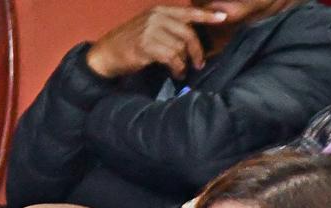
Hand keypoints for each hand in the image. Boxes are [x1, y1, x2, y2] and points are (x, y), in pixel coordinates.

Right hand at [86, 5, 228, 80]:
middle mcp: (156, 17)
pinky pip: (172, 58)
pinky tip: (175, 73)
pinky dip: (177, 68)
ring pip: (180, 48)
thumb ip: (168, 27)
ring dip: (184, 63)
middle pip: (188, 33)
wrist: (107, 53)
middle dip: (197, 51)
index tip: (223, 17)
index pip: (189, 12)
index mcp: (159, 11)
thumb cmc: (130, 43)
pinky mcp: (147, 45)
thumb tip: (190, 38)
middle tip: (199, 64)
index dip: (207, 14)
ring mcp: (151, 30)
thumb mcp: (149, 28)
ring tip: (181, 71)